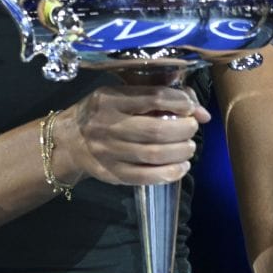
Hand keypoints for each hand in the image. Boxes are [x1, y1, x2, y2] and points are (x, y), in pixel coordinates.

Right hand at [56, 85, 209, 186]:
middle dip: (185, 130)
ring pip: (154, 155)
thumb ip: (160, 97)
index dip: (181, 102)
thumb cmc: (103, 112)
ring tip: (188, 147)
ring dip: (181, 151)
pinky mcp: (111, 173)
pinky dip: (170, 173)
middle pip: (157, 130)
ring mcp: (107, 152)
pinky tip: (180, 166)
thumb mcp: (122, 95)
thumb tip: (202, 113)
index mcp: (109, 99)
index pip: (154, 97)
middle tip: (191, 128)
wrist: (70, 140)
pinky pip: (146, 177)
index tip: (190, 108)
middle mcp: (105, 125)